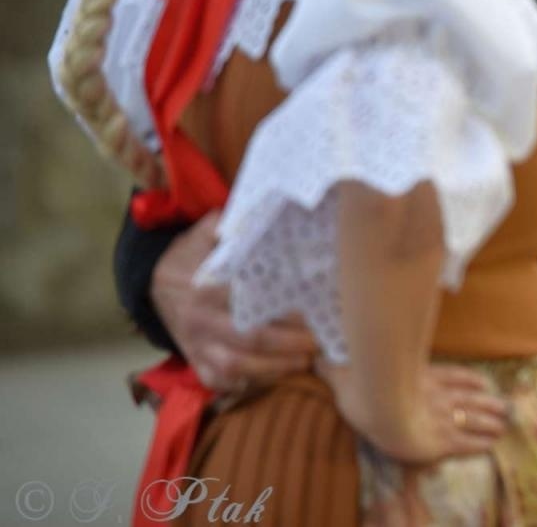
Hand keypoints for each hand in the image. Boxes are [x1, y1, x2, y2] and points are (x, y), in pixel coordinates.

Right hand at [151, 212, 317, 391]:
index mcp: (206, 287)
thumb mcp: (206, 234)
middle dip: (291, 343)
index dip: (286, 308)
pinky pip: (221, 382)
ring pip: (237, 367)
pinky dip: (249, 384)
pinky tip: (277, 376)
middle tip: (322, 339)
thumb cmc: (192, 256)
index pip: (251, 301)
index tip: (317, 308)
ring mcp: (197, 346)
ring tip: (308, 360)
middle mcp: (200, 321)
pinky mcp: (195, 363)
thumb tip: (269, 212)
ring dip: (276, 368)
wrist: (153, 283)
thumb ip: (233, 226)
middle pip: (250, 338)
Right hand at [318, 359, 507, 464]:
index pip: (452, 376)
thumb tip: (314, 350)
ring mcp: (441, 416)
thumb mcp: (345, 366)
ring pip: (473, 418)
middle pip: (469, 398)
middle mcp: (437, 395)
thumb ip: (335, 360)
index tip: (483, 383)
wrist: (374, 404)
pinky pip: (466, 443)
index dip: (469, 381)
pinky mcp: (441, 440)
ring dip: (490, 421)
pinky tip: (491, 445)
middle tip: (504, 407)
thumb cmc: (362, 384)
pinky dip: (480, 444)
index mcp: (421, 377)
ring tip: (504, 425)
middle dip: (487, 403)